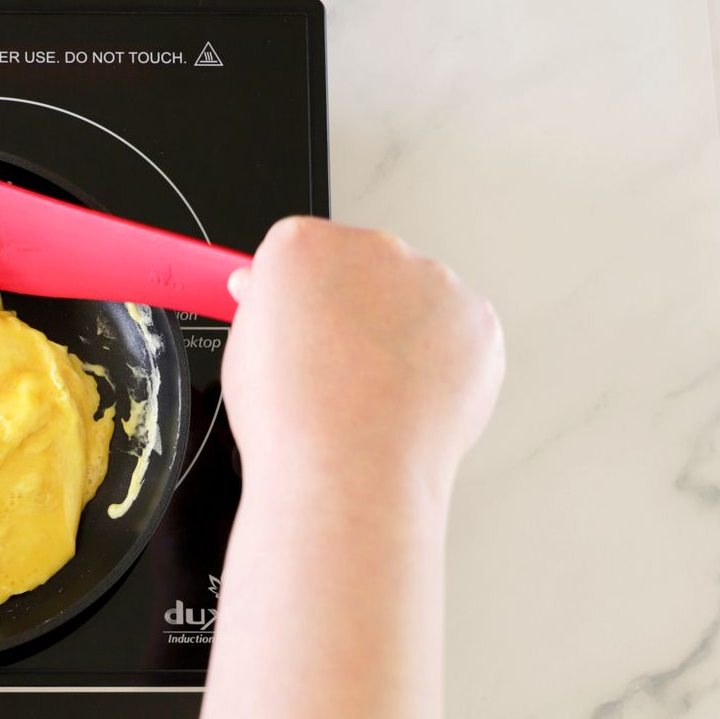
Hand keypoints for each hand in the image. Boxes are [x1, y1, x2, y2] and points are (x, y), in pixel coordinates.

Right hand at [224, 217, 504, 497]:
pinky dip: (440, 360)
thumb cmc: (293, 422)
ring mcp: (432, 280)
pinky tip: (408, 397)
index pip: (301, 252)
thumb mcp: (242, 353)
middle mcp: (371, 248)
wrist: (349, 472)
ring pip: (413, 298)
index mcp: (302, 246)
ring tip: (371, 392)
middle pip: (361, 266)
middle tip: (335, 367)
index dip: (297, 297)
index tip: (298, 328)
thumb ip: (263, 306)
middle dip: (353, 308)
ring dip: (399, 332)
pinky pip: (455, 330)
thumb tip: (269, 294)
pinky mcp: (477, 318)